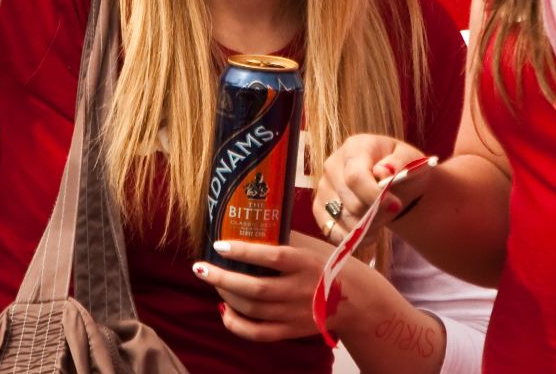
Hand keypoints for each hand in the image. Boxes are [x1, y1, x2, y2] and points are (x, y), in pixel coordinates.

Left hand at [195, 231, 340, 341]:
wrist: (356, 300)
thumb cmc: (328, 265)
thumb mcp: (311, 245)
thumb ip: (283, 237)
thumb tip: (248, 222)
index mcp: (305, 264)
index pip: (273, 257)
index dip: (244, 252)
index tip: (219, 245)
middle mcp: (300, 290)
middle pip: (256, 289)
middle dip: (222, 279)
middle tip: (200, 267)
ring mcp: (295, 314)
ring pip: (253, 310)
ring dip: (226, 296)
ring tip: (210, 280)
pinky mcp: (291, 331)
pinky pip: (258, 333)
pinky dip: (236, 325)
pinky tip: (224, 311)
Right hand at [316, 134, 426, 241]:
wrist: (392, 181)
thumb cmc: (401, 169)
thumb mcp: (411, 159)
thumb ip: (400, 162)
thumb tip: (383, 172)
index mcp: (354, 148)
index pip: (355, 177)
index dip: (374, 196)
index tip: (396, 206)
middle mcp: (332, 165)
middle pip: (351, 202)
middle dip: (377, 214)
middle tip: (393, 212)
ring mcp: (323, 187)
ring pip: (343, 220)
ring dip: (368, 227)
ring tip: (383, 219)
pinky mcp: (319, 207)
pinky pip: (331, 232)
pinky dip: (352, 239)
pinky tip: (369, 233)